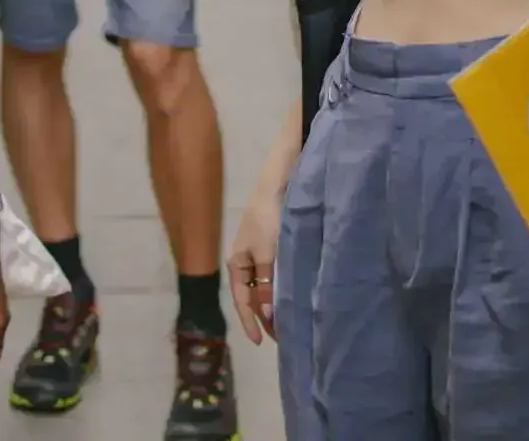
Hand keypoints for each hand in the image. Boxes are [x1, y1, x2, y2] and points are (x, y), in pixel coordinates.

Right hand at [227, 182, 280, 345]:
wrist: (277, 184)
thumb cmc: (268, 219)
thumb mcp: (267, 254)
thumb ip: (268, 286)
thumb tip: (269, 318)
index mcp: (237, 263)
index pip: (241, 301)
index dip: (250, 322)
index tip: (259, 343)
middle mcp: (245, 261)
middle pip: (253, 296)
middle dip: (264, 317)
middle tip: (281, 337)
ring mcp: (259, 253)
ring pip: (264, 287)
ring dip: (273, 304)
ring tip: (288, 322)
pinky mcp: (273, 246)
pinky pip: (274, 275)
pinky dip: (280, 289)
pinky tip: (291, 296)